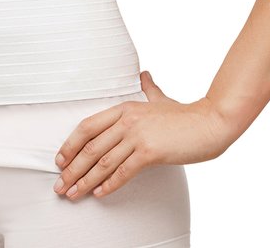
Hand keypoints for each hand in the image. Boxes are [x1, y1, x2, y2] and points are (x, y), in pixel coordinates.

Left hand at [52, 70, 232, 199]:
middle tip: (60, 185)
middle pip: (90, 147)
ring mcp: (137, 136)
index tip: (60, 160)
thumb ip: (148, 88)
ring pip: (102, 162)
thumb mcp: (160, 98)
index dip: (70, 144)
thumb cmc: (185, 114)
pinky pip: (123, 171)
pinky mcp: (150, 152)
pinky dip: (108, 184)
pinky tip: (98, 194)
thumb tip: (144, 74)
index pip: (88, 126)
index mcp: (125, 108)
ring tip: (72, 194)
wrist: (210, 123)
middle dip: (72, 169)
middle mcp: (127, 120)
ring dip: (84, 181)